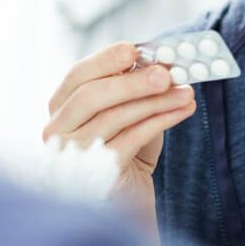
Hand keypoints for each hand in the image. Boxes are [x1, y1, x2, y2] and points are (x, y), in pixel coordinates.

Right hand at [43, 42, 196, 229]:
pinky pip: (131, 140)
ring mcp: (72, 156)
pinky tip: (182, 111)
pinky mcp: (95, 176)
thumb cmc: (128, 146)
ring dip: (155, 101)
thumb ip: (137, 86)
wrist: (131, 196)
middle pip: (90, 96)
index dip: (105, 60)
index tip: (134, 49)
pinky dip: (160, 122)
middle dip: (132, 81)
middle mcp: (57, 131)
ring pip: (114, 118)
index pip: (78, 75)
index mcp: (61, 107)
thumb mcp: (131, 110)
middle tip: (166, 73)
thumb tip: (162, 61)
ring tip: (186, 92)